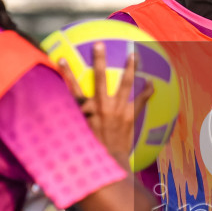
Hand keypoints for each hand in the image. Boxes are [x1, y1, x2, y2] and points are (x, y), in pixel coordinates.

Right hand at [59, 43, 152, 169]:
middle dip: (99, 60)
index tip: (60, 58)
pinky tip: (152, 84)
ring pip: (124, 84)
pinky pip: (140, 102)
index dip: (65, 73)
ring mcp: (117, 111)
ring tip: (134, 55)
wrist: (108, 166)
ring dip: (129, 69)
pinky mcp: (130, 118)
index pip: (71, 88)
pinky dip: (146, 93)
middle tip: (100, 44)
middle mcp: (100, 107)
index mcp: (84, 111)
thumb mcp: (76, 137)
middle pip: (99, 78)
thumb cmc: (90, 153)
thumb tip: (58, 126)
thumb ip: (71, 126)